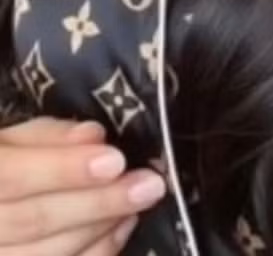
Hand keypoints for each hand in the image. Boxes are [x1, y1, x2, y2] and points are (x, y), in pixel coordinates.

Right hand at [0, 117, 166, 253]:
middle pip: (34, 221)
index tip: (114, 160)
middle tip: (148, 185)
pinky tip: (121, 226)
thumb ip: (48, 137)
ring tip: (139, 200)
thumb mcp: (11, 139)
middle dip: (97, 203)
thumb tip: (94, 137)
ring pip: (47, 254)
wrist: (0, 204)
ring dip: (101, 228)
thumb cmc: (4, 165)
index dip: (62, 170)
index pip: (12, 176)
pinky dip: (98, 251)